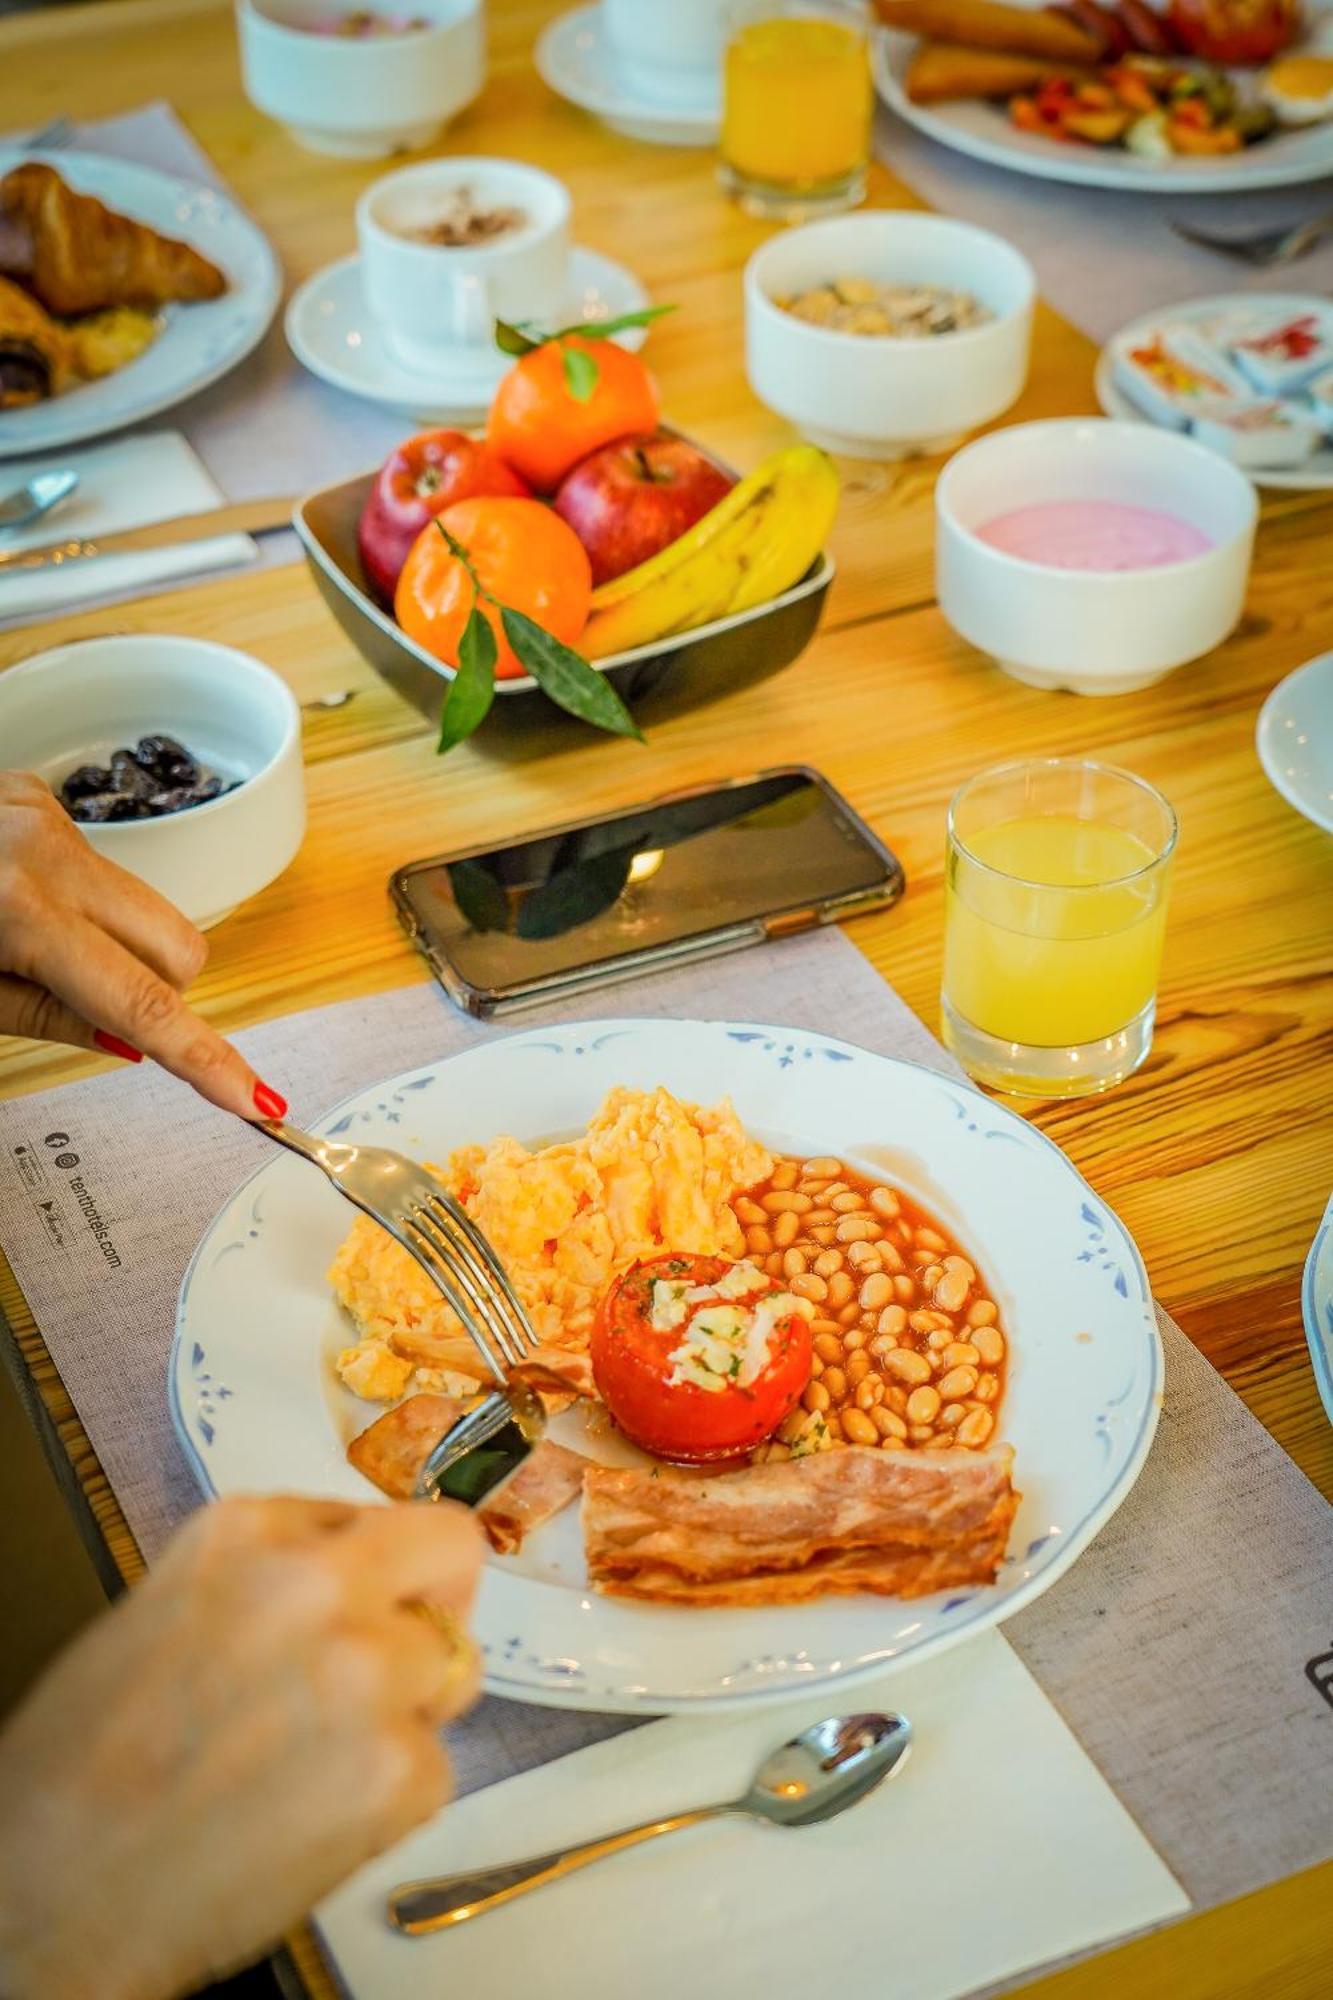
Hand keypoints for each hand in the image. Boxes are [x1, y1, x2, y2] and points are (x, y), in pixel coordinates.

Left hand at [0, 771, 285, 1117]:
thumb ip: (48, 1016)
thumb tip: (133, 1039)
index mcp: (19, 911)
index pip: (141, 1002)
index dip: (202, 1057)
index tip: (253, 1099)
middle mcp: (47, 851)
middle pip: (180, 948)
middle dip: (158, 990)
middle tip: (83, 1005)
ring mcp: (48, 815)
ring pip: (149, 909)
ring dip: (118, 946)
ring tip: (31, 947)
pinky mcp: (42, 797)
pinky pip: (105, 870)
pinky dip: (83, 904)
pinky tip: (17, 904)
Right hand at [0, 1495, 483, 1999]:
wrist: (46, 1893)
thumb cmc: (88, 1763)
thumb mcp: (177, 1606)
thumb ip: (277, 1577)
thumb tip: (366, 1579)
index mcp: (253, 1528)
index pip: (391, 1518)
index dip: (384, 1574)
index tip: (370, 1609)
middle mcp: (320, 1581)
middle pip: (452, 1555)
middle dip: (434, 1610)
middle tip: (390, 1670)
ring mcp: (367, 1671)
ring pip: (451, 1669)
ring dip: (406, 1714)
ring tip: (313, 1763)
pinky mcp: (399, 1769)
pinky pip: (435, 1766)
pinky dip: (391, 1800)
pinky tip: (307, 1819)